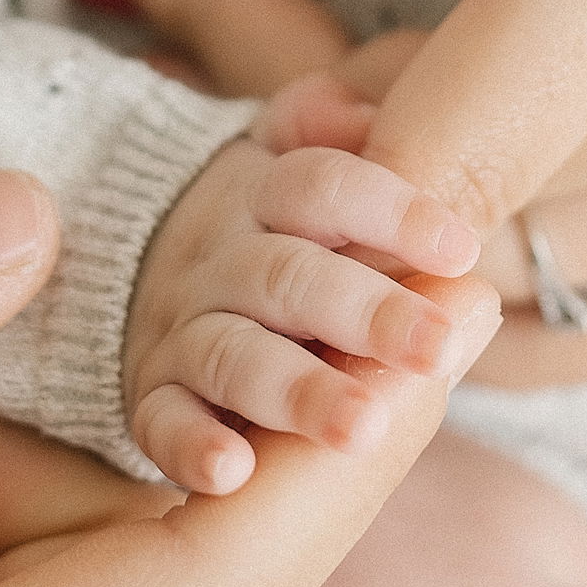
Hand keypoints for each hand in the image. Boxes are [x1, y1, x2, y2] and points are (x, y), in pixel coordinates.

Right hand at [122, 135, 481, 492]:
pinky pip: (160, 422)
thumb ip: (330, 128)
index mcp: (265, 197)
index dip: (391, 211)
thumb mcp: (289, 161)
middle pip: (288, 277)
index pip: (324, 187)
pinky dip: (192, 447)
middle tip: (433, 349)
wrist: (124, 271)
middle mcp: (221, 262)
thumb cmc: (262, 229)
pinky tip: (233, 473)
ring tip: (360, 429)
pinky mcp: (152, 396)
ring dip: (297, 392)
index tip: (462, 249)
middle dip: (365, 313)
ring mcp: (182, 330)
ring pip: (234, 356)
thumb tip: (358, 113)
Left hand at [200, 0, 586, 385]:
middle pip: (426, 237)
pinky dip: (481, 307)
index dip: (305, 171)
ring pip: (484, 298)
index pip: (432, 160)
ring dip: (394, 240)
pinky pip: (576, 344)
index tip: (274, 102)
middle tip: (303, 72)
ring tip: (403, 112)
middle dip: (321, 181)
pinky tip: (466, 208)